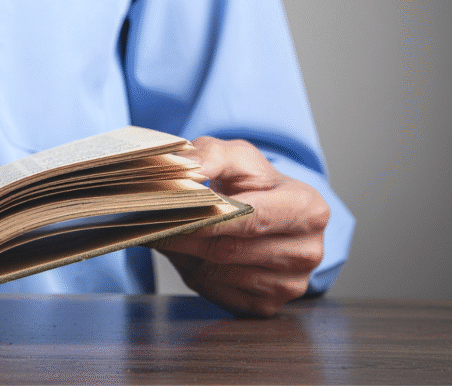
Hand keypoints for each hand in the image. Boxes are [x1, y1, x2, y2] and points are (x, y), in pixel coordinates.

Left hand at [155, 137, 329, 316]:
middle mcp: (308, 251)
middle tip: (152, 221)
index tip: (174, 209)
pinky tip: (191, 255)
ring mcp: (291, 284)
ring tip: (170, 233)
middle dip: (188, 235)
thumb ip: (210, 154)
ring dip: (187, 255)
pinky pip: (219, 293)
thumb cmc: (250, 183)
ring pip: (220, 273)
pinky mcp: (268, 306)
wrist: (261, 212)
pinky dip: (197, 274)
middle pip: (230, 249)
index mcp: (308, 209)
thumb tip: (186, 166)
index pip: (252, 218)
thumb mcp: (234, 156)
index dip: (210, 216)